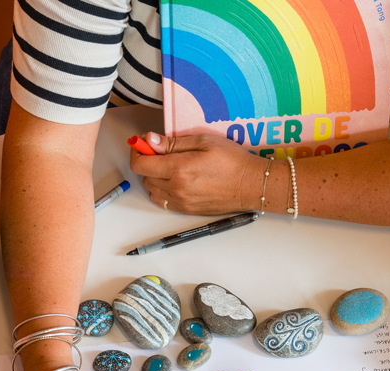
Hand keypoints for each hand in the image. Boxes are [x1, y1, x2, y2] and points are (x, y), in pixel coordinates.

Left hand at [131, 132, 267, 214]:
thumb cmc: (233, 161)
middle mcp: (177, 188)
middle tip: (161, 151)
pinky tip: (174, 181)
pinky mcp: (187, 210)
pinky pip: (163, 201)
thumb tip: (150, 141)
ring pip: (152, 189)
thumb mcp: (204, 141)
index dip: (137, 151)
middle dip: (148, 161)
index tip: (142, 144)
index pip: (141, 163)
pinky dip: (162, 190)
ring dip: (154, 176)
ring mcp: (181, 202)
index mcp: (179, 169)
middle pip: (145, 175)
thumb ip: (173, 143)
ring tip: (170, 166)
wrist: (251, 184)